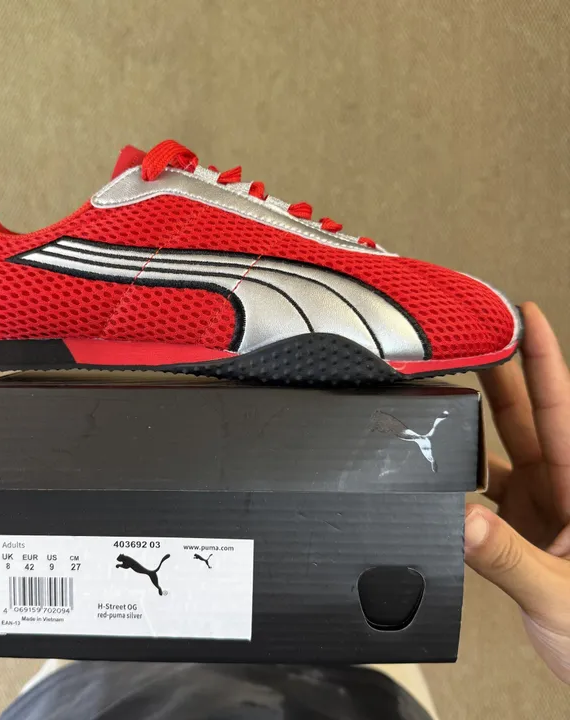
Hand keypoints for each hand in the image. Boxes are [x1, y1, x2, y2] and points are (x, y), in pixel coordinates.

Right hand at [465, 303, 569, 683]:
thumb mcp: (561, 599)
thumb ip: (507, 558)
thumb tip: (461, 518)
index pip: (561, 409)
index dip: (545, 358)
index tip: (525, 316)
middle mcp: (563, 491)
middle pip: (527, 417)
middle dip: (501, 372)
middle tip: (471, 337)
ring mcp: (542, 509)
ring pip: (503, 449)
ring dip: (475, 421)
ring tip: (443, 390)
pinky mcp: (521, 530)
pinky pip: (486, 488)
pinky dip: (462, 476)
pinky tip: (441, 469)